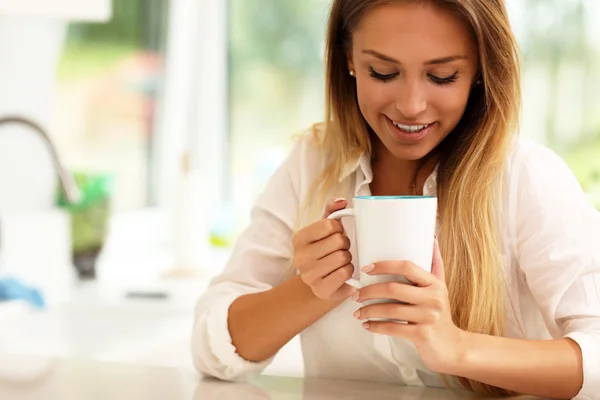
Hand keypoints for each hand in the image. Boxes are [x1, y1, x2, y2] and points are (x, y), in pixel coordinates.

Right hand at [293, 198, 356, 300]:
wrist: (320, 281)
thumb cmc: (325, 250)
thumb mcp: (325, 229)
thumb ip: (332, 211)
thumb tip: (341, 200)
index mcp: (299, 239)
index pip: (329, 225)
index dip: (339, 228)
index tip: (336, 234)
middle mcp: (300, 257)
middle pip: (339, 241)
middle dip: (345, 244)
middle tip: (340, 249)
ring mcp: (309, 276)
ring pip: (343, 257)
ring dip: (348, 258)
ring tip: (341, 261)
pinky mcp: (321, 290)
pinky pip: (345, 273)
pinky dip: (349, 271)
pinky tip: (342, 272)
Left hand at [352, 237, 465, 373]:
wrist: (451, 347)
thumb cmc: (441, 314)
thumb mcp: (441, 288)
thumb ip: (435, 265)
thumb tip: (432, 238)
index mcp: (434, 284)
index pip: (407, 267)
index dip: (384, 265)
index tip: (366, 268)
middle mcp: (433, 299)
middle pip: (394, 289)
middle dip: (369, 291)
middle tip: (356, 295)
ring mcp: (428, 318)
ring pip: (390, 310)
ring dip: (369, 310)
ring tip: (357, 311)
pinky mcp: (422, 335)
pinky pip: (393, 329)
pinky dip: (376, 327)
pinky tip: (366, 325)